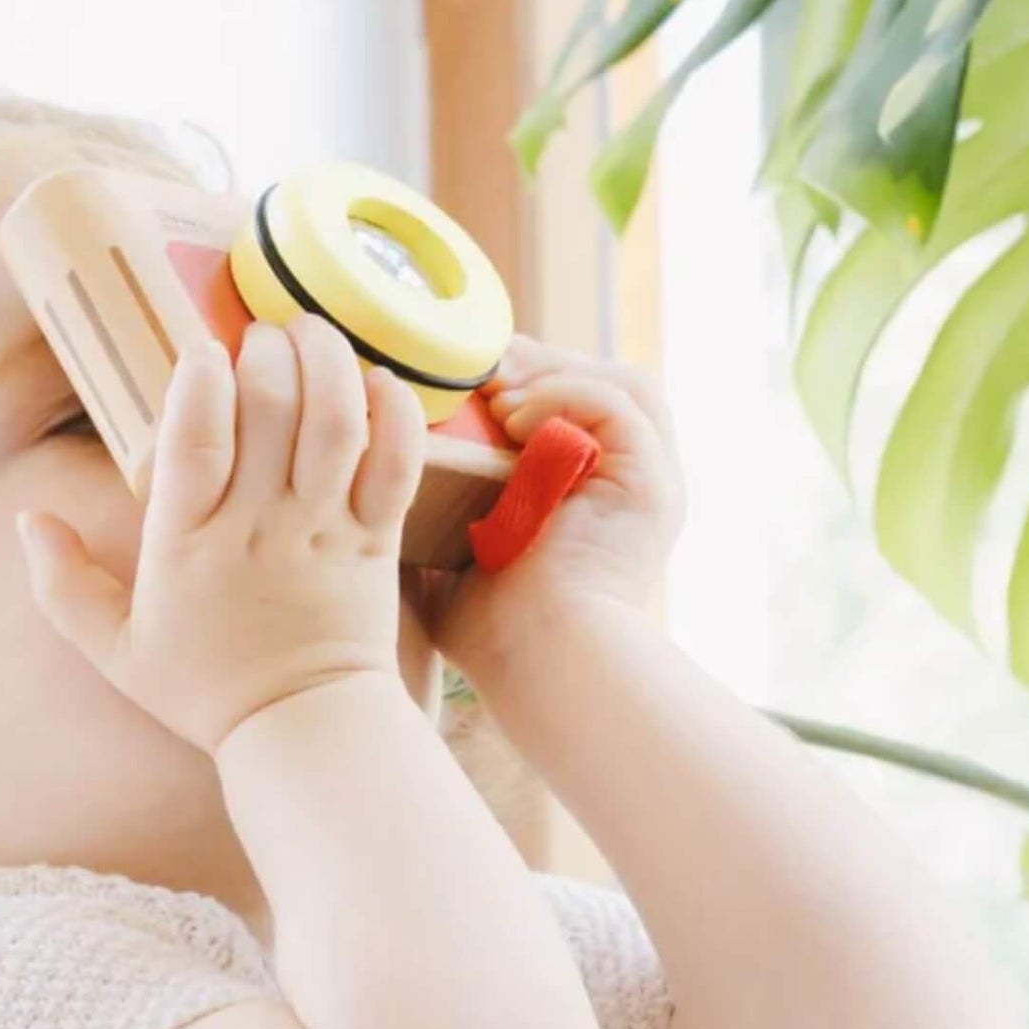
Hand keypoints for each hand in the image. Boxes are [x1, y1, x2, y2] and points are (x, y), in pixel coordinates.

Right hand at [17, 314, 428, 754]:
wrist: (301, 731)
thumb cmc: (206, 689)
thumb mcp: (114, 649)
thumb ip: (62, 585)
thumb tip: (26, 520)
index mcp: (187, 547)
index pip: (195, 437)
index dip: (200, 378)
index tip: (201, 350)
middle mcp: (258, 530)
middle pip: (270, 410)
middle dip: (266, 353)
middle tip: (260, 338)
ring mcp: (323, 533)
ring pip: (334, 422)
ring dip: (328, 362)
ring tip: (313, 333)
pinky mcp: (377, 541)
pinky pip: (395, 462)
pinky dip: (393, 412)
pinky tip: (378, 378)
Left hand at [400, 334, 686, 675]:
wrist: (537, 664)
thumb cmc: (493, 632)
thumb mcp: (450, 556)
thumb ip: (432, 513)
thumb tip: (376, 474)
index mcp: (591, 495)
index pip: (573, 404)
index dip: (524, 378)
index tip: (461, 377)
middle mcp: (628, 483)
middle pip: (601, 382)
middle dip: (538, 363)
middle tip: (475, 365)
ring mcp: (648, 482)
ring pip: (623, 383)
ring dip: (554, 372)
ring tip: (494, 388)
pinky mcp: (652, 484)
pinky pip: (619, 403)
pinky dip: (565, 394)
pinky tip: (513, 414)